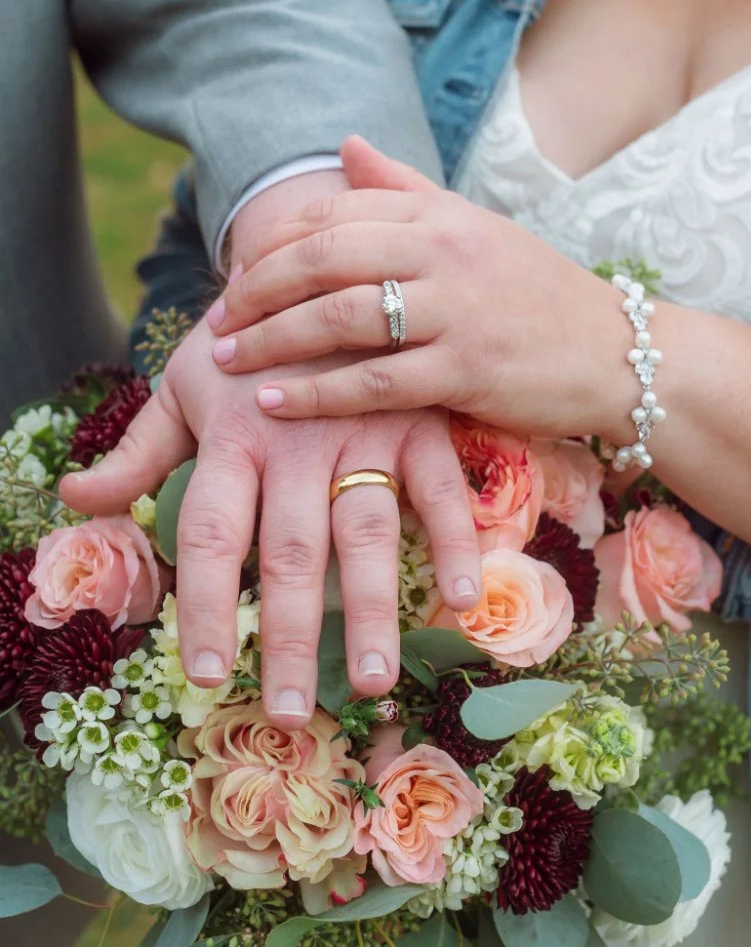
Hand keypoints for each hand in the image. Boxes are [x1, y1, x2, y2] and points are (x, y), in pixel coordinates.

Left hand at [60, 320, 479, 725]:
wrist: (320, 255)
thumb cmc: (244, 336)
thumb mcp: (182, 384)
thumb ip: (140, 450)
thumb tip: (75, 501)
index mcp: (233, 434)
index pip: (211, 534)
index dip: (204, 607)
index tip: (202, 675)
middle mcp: (297, 438)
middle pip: (290, 550)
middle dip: (290, 635)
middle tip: (289, 710)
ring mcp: (364, 429)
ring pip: (365, 531)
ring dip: (372, 609)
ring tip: (373, 681)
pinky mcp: (418, 420)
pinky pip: (441, 488)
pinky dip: (453, 540)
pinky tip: (460, 598)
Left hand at [206, 137, 632, 440]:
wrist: (618, 352)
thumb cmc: (537, 293)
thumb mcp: (475, 228)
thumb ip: (406, 190)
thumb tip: (347, 145)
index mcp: (440, 214)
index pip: (334, 214)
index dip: (273, 245)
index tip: (238, 275)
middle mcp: (444, 252)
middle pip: (324, 258)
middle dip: (258, 289)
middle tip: (218, 320)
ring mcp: (456, 311)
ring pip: (340, 317)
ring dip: (272, 339)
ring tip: (229, 360)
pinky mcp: (467, 371)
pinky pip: (373, 381)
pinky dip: (316, 393)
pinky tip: (275, 402)